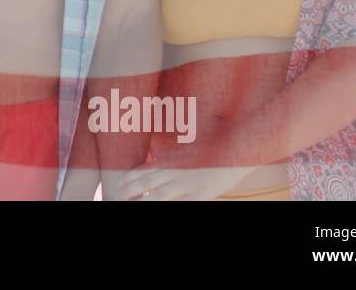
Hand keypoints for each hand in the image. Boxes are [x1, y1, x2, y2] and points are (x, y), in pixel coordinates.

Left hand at [105, 148, 254, 200]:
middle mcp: (177, 171)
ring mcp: (189, 183)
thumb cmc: (216, 147)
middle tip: (114, 196)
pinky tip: (159, 209)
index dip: (129, 178)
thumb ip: (175, 154)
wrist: (240, 146)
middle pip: (147, 182)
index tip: (116, 184)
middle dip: (129, 191)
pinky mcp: (202, 194)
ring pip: (159, 196)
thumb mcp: (191, 148)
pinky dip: (172, 208)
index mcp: (173, 160)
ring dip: (144, 201)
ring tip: (129, 206)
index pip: (145, 169)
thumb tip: (161, 155)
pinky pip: (184, 204)